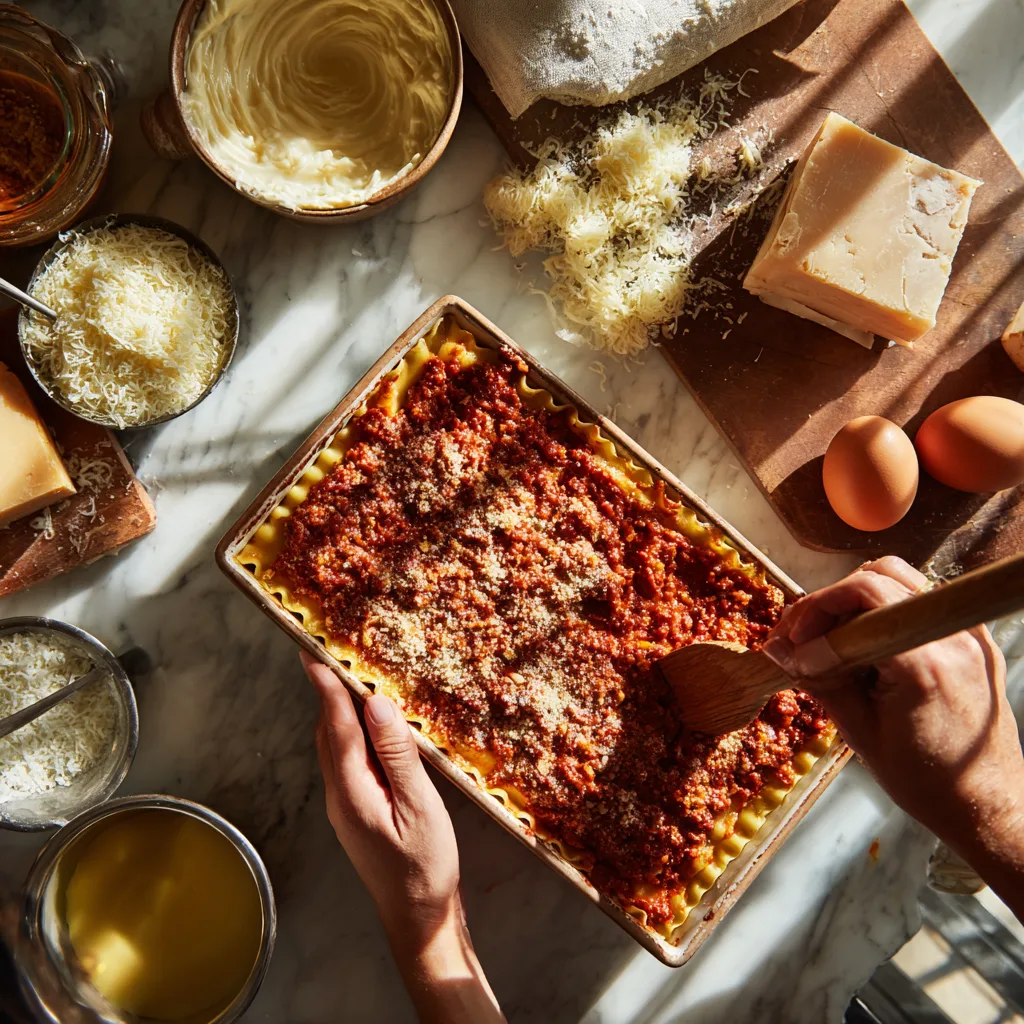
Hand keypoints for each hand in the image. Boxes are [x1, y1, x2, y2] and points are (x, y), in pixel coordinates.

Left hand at [301, 652, 504, 1023]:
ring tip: (352, 679)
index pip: (336, 727)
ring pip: (336, 746)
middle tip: (334, 653)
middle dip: (328, 692)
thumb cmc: (424, 865)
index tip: (312, 653)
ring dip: (340, 712)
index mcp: (351, 791)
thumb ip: (397, 755)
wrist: (417, 917)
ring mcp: (344, 804)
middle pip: (328, 733)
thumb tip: (376, 705)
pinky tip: (372, 726)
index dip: (325, 687)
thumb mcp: (419, 807)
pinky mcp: (355, 810)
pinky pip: (348, 760)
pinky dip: (353, 734)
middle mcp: (338, 794)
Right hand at [763, 557, 1023, 914]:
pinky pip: (921, 607)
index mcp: (926, 662)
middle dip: (832, 602)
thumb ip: (820, 681)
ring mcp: (972, 636)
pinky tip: (867, 651)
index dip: (817, 609)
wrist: (985, 805)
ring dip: (858, 605)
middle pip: (881, 576)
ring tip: (833, 643)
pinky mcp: (975, 642)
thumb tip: (779, 649)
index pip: (864, 593)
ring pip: (902, 583)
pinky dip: (886, 617)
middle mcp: (956, 637)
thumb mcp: (860, 733)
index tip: (792, 641)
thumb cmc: (926, 781)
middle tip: (804, 636)